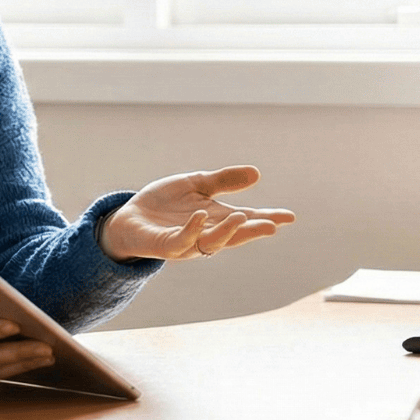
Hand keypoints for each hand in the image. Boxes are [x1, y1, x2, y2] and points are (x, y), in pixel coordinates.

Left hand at [98, 165, 296, 262]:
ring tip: (242, 216)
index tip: (289, 217)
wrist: (129, 218)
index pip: (246, 219)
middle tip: (273, 225)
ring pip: (212, 242)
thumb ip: (223, 181)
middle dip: (253, 230)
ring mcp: (187, 242)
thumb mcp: (196, 185)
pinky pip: (182, 241)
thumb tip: (257, 173)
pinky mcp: (165, 245)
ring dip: (227, 231)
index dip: (267, 218)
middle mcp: (206, 234)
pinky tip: (200, 215)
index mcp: (216, 219)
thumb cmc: (164, 204)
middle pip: (234, 235)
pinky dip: (193, 229)